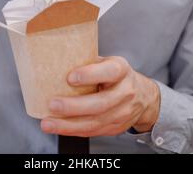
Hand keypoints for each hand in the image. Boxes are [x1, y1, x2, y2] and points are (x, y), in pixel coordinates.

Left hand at [41, 56, 159, 136]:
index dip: (90, 75)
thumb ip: (88, 62)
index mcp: (121, 70)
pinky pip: (93, 131)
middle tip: (53, 104)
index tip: (70, 77)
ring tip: (48, 122)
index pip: (109, 72)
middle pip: (100, 103)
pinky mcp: (116, 127)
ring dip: (68, 124)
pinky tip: (59, 128)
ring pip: (95, 122)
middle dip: (74, 106)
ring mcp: (123, 113)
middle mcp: (125, 92)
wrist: (144, 96)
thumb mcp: (108, 62)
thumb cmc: (118, 75)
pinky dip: (73, 131)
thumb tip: (58, 60)